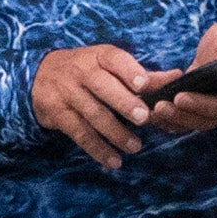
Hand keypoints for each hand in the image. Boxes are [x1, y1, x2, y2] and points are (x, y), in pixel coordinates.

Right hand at [33, 45, 160, 169]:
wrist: (39, 75)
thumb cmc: (86, 70)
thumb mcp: (109, 66)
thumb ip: (143, 75)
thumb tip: (178, 77)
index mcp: (98, 56)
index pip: (114, 58)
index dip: (129, 70)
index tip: (143, 84)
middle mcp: (81, 72)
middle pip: (102, 86)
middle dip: (124, 103)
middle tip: (144, 118)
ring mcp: (67, 93)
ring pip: (92, 113)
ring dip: (115, 133)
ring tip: (135, 147)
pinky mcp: (58, 114)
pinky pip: (79, 133)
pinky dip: (97, 149)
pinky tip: (113, 161)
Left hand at [136, 10, 216, 140]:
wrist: (205, 58)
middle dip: (200, 105)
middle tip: (179, 98)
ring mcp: (216, 111)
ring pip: (203, 121)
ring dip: (181, 117)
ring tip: (160, 107)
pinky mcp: (198, 117)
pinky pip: (186, 125)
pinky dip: (170, 123)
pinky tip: (154, 116)